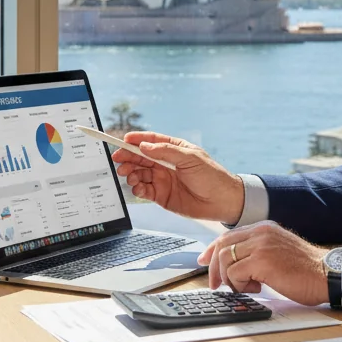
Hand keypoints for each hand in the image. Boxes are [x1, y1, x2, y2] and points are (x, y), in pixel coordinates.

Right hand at [111, 132, 243, 222]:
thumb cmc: (212, 176)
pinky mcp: (161, 195)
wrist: (222, 202)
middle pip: (141, 157)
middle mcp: (167, 163)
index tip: (123, 139)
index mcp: (175, 149)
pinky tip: (137, 187)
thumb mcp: (190, 158)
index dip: (137, 139)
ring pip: (140, 173)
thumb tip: (144, 146)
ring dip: (131, 173)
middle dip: (128, 157)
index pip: (152, 141)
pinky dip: (137, 188)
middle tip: (119, 159)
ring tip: (129, 175)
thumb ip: (166, 152)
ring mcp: (163, 179)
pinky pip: (144, 190)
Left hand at [198, 221, 329, 305]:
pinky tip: (257, 288)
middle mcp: (261, 232)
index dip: (212, 250)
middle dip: (214, 268)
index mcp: (265, 228)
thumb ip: (258, 252)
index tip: (204, 261)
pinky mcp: (262, 260)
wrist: (326, 273)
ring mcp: (261, 244)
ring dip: (229, 279)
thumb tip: (235, 265)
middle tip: (216, 285)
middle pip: (222, 246)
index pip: (228, 236)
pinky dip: (239, 285)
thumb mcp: (279, 251)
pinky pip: (234, 273)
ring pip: (225, 260)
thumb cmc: (306, 269)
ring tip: (247, 287)